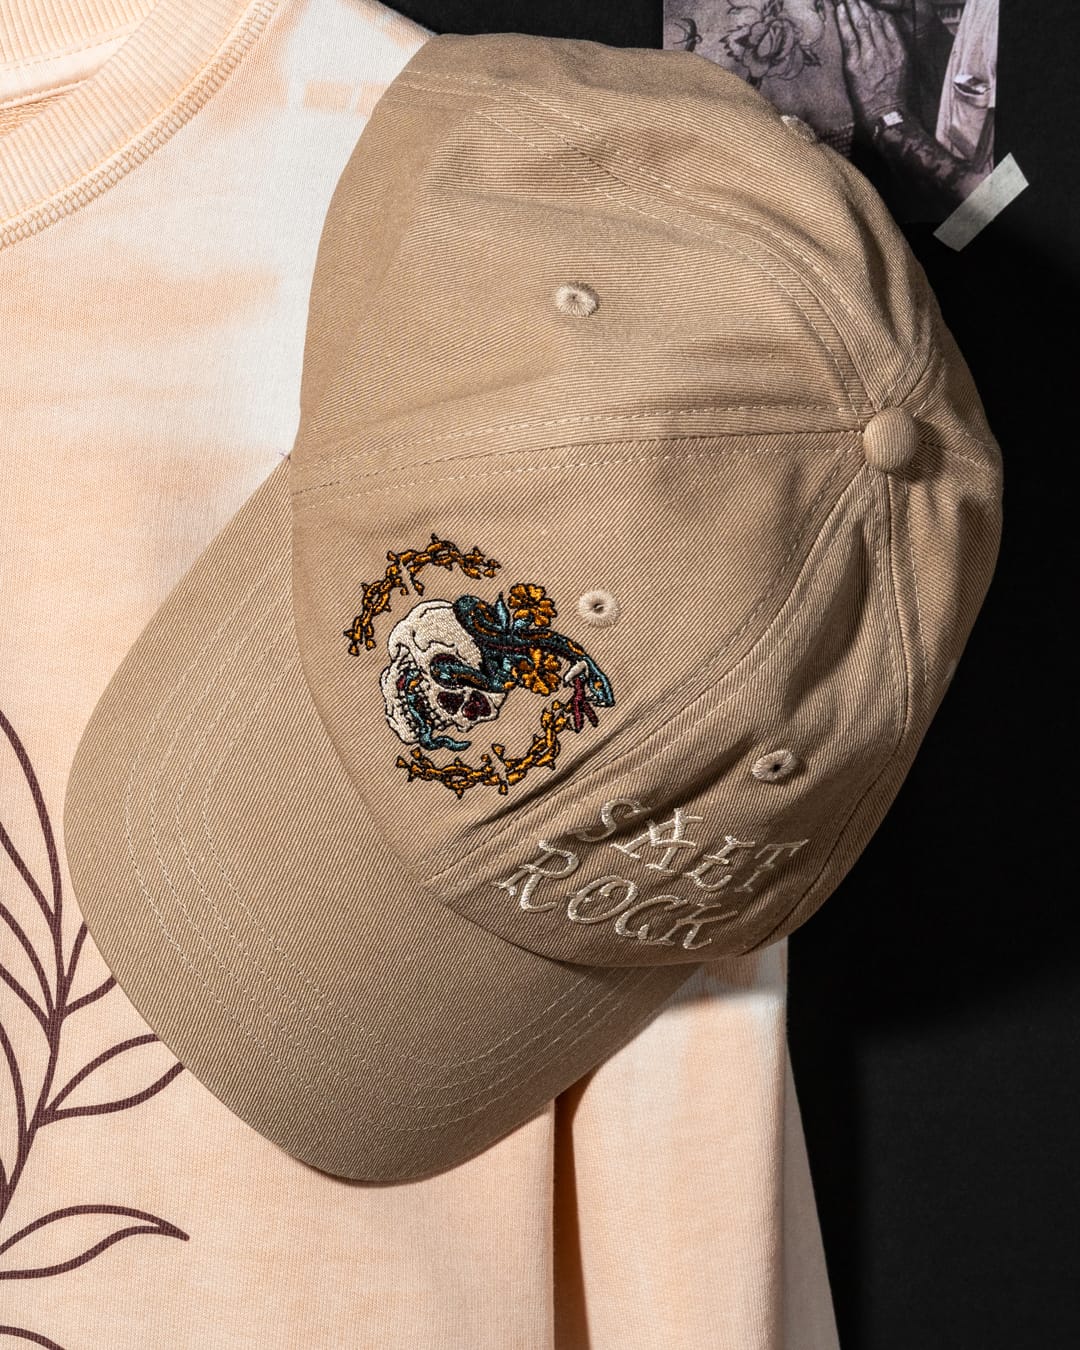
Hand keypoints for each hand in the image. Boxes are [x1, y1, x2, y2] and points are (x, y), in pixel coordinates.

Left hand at [834, 0, 911, 125]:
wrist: (889, 116)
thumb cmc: (897, 99)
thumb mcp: (904, 71)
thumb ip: (897, 53)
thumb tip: (889, 43)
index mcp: (899, 48)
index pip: (887, 22)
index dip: (878, 9)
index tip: (870, 2)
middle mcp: (886, 48)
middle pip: (874, 19)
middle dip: (864, 4)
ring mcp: (870, 55)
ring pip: (862, 24)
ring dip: (853, 7)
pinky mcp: (856, 65)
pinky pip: (849, 38)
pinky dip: (844, 22)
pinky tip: (840, 11)